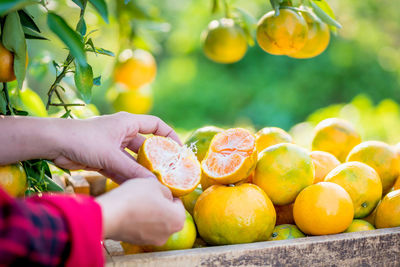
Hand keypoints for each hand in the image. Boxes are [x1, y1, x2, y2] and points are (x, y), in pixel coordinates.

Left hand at [51, 112, 180, 183]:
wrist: (53, 143)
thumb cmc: (84, 140)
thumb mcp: (111, 156)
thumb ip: (132, 171)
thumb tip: (153, 185)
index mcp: (127, 123)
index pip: (156, 125)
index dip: (169, 135)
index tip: (179, 151)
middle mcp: (122, 133)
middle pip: (146, 145)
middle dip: (156, 159)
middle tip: (168, 173)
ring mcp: (112, 146)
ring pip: (133, 160)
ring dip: (141, 171)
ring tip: (154, 184)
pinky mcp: (103, 158)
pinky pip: (121, 168)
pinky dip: (127, 177)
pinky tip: (136, 188)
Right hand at [96, 178, 184, 244]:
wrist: (110, 214)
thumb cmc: (135, 197)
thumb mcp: (154, 184)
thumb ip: (165, 190)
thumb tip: (166, 196)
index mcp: (178, 219)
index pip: (177, 203)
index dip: (167, 194)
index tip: (158, 189)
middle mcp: (168, 234)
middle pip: (167, 214)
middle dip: (159, 205)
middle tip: (147, 195)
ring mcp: (152, 240)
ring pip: (155, 222)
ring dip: (149, 213)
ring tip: (136, 202)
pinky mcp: (137, 242)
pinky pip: (142, 228)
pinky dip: (139, 221)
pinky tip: (130, 211)